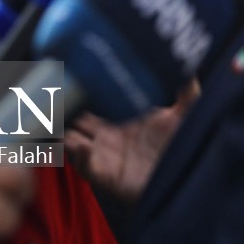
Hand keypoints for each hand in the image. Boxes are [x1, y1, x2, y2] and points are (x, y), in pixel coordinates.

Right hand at [65, 81, 198, 203]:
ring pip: (71, 144)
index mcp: (120, 120)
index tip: (68, 78)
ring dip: (64, 135)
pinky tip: (82, 146)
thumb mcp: (186, 114)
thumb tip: (187, 65)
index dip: (78, 94)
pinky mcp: (109, 178)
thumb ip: (185, 90)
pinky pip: (86, 169)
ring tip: (62, 124)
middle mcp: (108, 138)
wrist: (191, 179)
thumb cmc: (185, 146)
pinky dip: (80, 158)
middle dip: (61, 113)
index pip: (89, 104)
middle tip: (52, 100)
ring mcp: (106, 157)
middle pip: (73, 122)